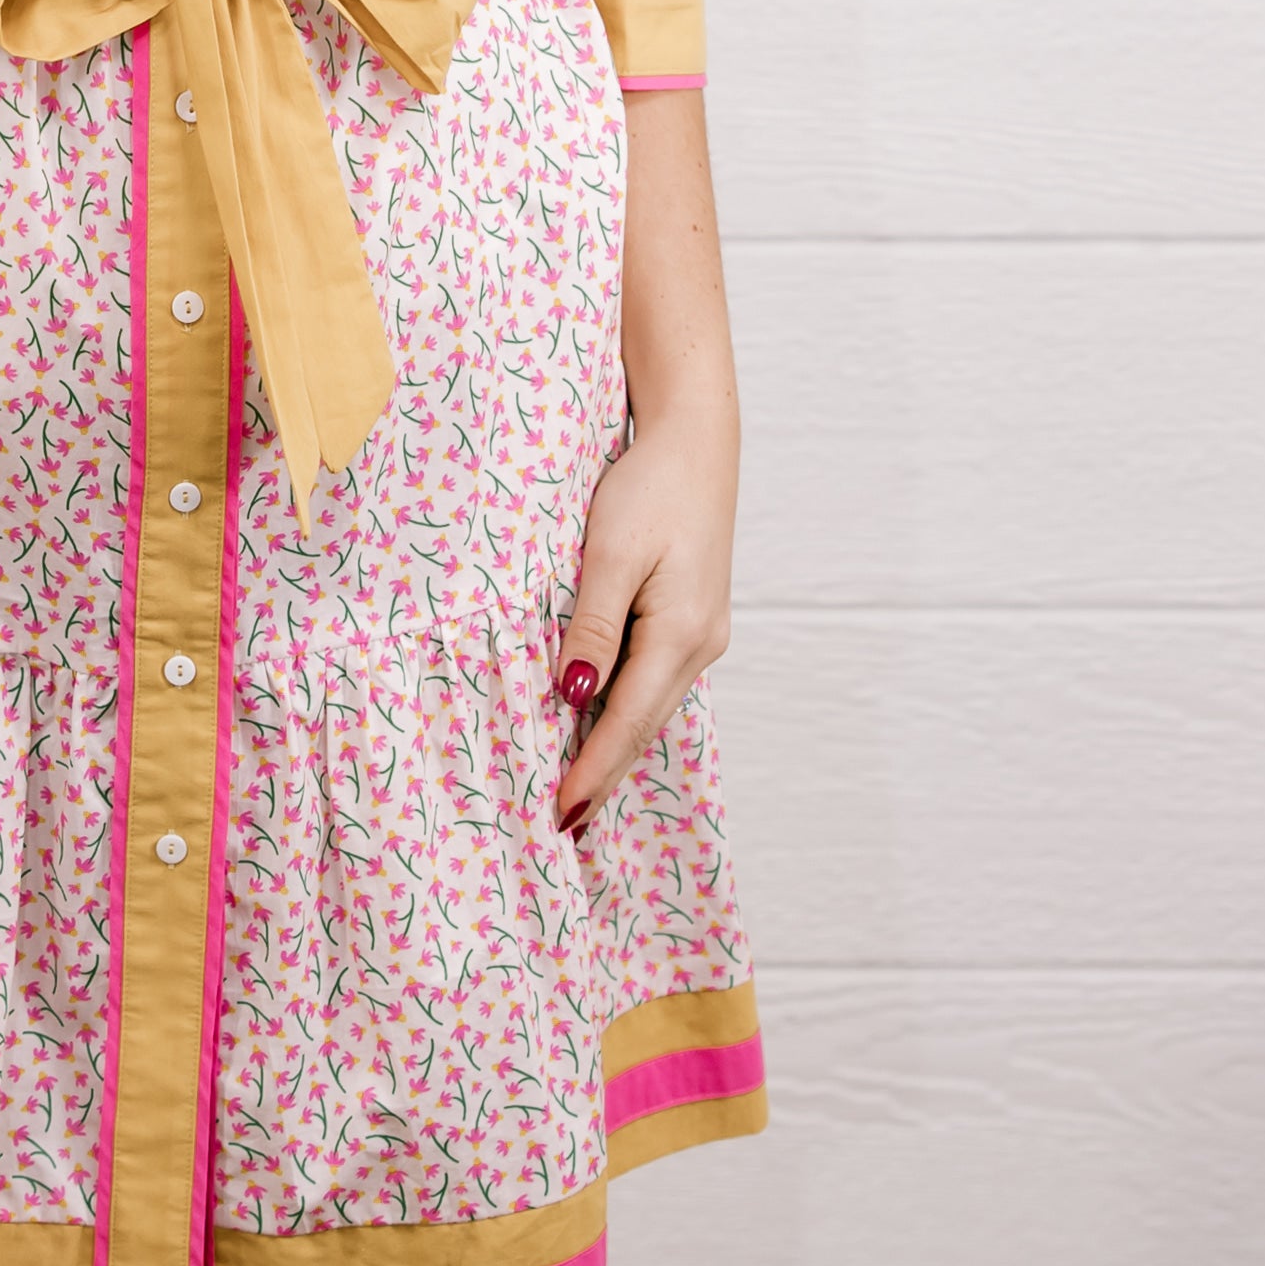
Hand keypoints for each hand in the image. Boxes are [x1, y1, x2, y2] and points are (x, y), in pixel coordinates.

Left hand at [552, 402, 735, 830]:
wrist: (696, 441)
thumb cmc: (649, 487)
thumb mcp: (609, 552)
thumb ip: (592, 626)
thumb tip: (574, 694)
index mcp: (680, 634)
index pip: (626, 722)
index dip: (592, 771)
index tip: (561, 814)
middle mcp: (700, 645)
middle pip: (643, 727)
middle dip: (604, 775)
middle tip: (564, 824)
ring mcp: (703, 635)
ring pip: (651, 707)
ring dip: (616, 748)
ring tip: (579, 791)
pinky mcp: (694, 620)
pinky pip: (655, 682)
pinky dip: (628, 712)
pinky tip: (604, 726)